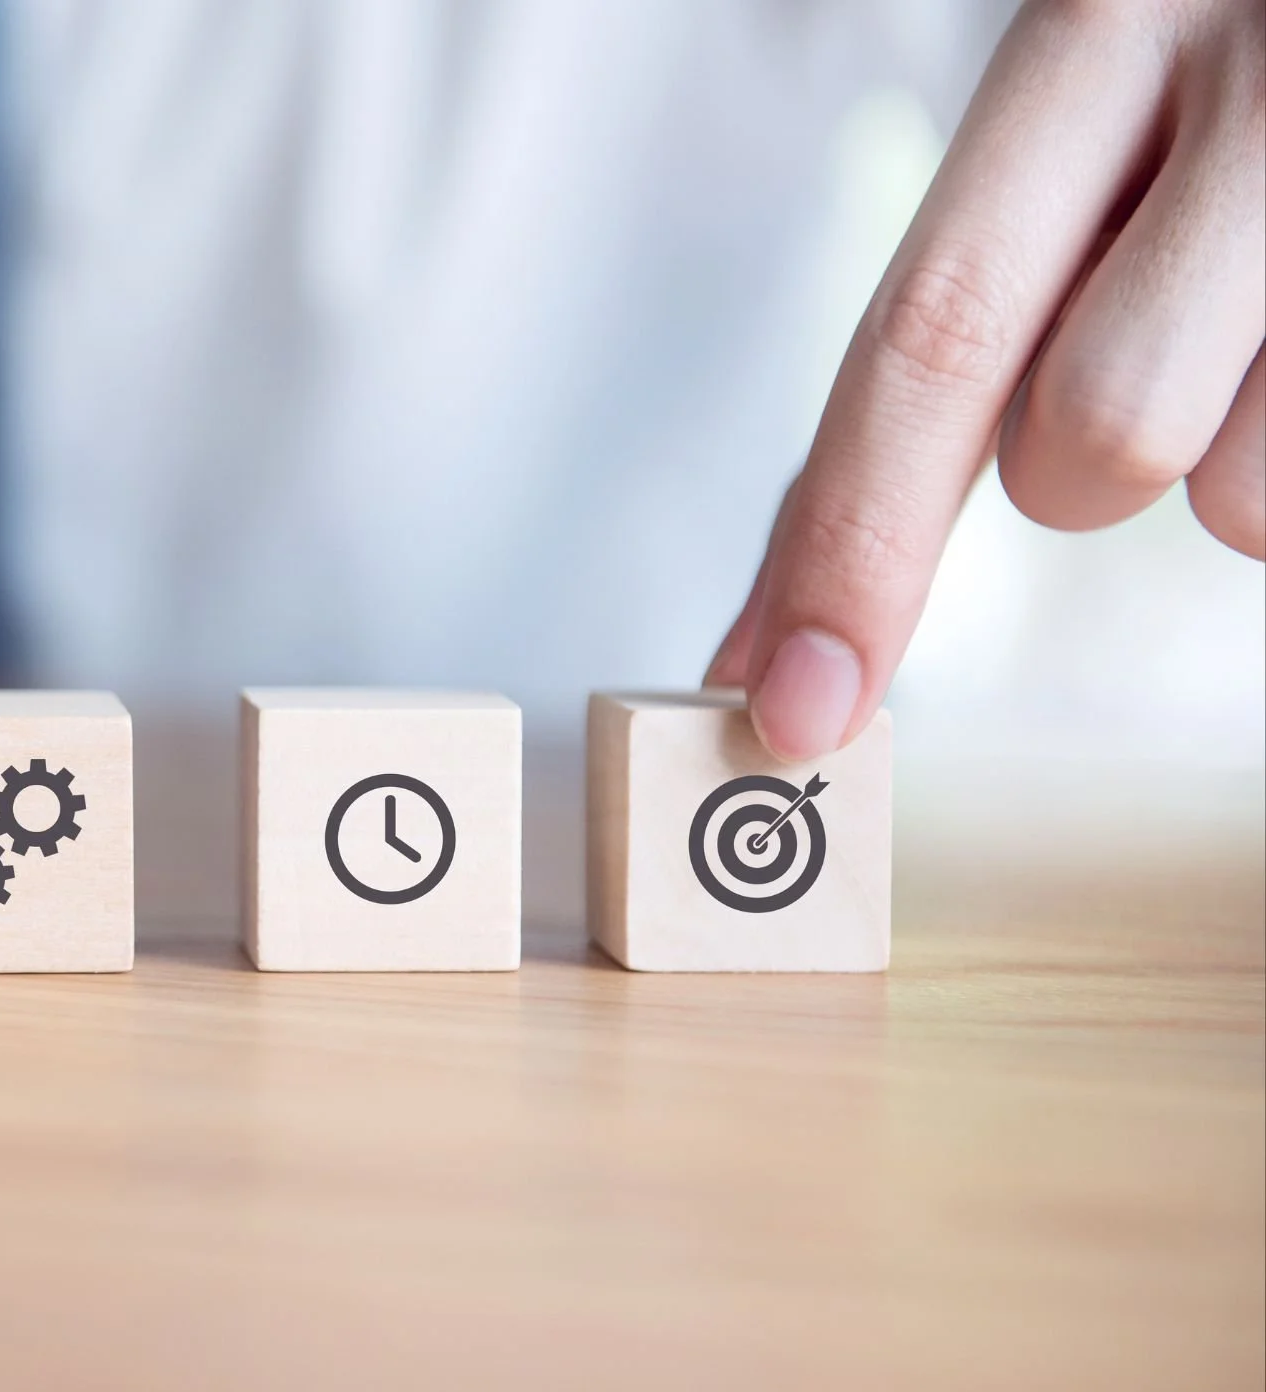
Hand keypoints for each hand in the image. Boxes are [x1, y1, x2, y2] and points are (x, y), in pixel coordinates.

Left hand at [706, 0, 1263, 760]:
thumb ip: (969, 315)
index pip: (926, 342)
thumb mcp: (1088, 116)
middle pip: (1090, 441)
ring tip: (1256, 313)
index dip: (847, 549)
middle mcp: (1238, 82)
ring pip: (1232, 497)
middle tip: (1135, 356)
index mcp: (1087, 37)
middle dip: (1071, 479)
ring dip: (1224, 461)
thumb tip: (799, 612)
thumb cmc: (1228, 64)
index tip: (786, 710)